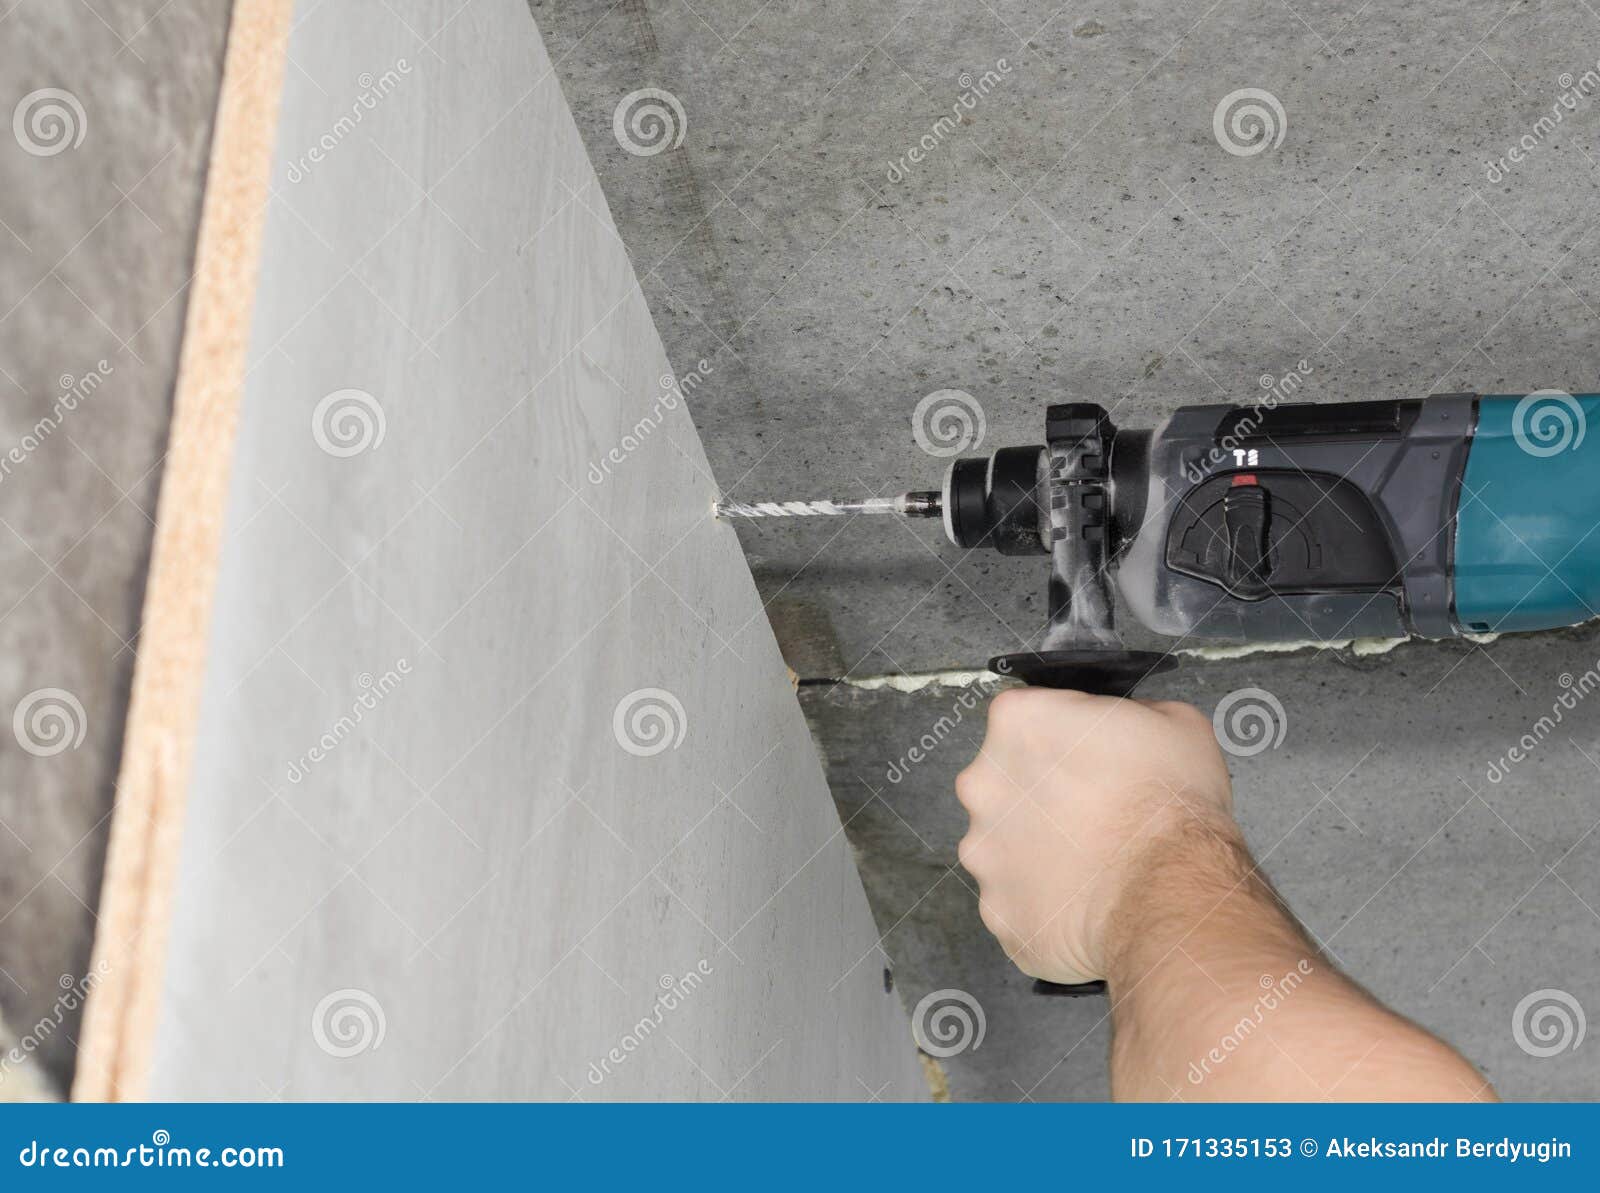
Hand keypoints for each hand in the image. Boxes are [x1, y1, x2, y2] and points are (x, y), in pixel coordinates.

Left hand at [955, 688, 1236, 984]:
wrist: (1170, 896)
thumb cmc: (1170, 813)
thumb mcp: (1176, 722)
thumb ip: (1131, 713)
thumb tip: (1132, 723)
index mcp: (1019, 723)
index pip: (1029, 716)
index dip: (1068, 734)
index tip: (1093, 754)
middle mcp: (985, 783)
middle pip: (1008, 780)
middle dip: (1045, 793)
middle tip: (1097, 811)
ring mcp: (984, 851)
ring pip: (1007, 844)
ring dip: (1040, 849)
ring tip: (1095, 860)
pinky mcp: (996, 907)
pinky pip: (1016, 898)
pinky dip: (1044, 900)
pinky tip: (1084, 896)